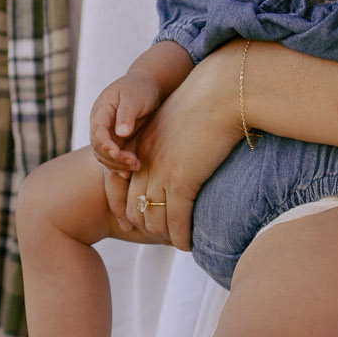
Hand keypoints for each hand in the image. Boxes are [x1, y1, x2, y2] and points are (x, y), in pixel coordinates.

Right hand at [90, 71, 162, 173]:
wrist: (146, 86)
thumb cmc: (141, 88)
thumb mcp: (135, 97)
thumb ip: (127, 114)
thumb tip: (121, 133)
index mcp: (101, 111)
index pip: (98, 131)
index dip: (105, 144)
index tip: (117, 153)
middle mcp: (100, 124)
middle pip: (98, 147)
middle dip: (114, 158)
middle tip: (134, 162)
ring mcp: (107, 134)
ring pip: (104, 156)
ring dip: (117, 165)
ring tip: (136, 166)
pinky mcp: (116, 141)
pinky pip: (112, 158)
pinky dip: (119, 167)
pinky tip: (129, 173)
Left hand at [123, 44, 247, 248]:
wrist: (223, 91)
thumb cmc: (206, 102)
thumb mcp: (174, 120)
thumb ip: (165, 140)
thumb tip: (174, 156)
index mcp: (137, 143)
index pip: (114, 184)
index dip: (122, 207)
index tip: (132, 222)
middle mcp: (143, 160)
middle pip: (132, 208)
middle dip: (145, 227)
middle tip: (162, 235)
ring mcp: (160, 172)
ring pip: (153, 219)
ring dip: (165, 236)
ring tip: (178, 241)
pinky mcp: (182, 181)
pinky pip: (176, 221)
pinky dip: (181, 238)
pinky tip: (189, 245)